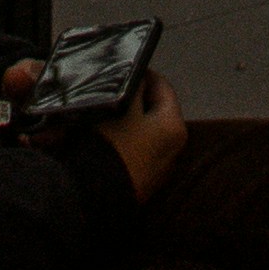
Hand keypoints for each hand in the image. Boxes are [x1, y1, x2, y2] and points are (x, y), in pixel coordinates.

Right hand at [103, 71, 185, 198]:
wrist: (94, 199)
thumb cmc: (110, 145)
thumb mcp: (121, 105)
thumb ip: (133, 86)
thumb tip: (138, 76)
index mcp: (175, 126)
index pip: (162, 86)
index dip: (140, 74)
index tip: (121, 70)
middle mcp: (174, 149)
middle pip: (155, 109)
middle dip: (134, 99)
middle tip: (110, 93)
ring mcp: (159, 169)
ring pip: (144, 131)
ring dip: (128, 121)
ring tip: (104, 115)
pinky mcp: (144, 183)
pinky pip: (136, 151)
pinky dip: (124, 142)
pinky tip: (105, 140)